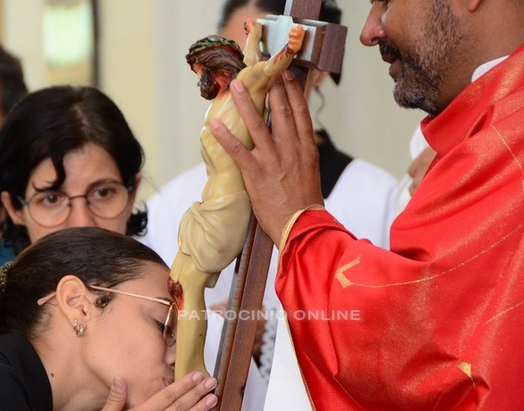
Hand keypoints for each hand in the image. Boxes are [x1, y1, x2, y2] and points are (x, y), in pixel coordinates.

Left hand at [209, 71, 323, 242]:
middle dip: (271, 88)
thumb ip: (301, 155)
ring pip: (257, 124)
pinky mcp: (256, 173)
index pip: (300, 113)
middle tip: (262, 71)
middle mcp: (291, 149)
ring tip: (234, 87)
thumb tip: (295, 143)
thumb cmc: (306, 205)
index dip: (293, 92)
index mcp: (306, 149)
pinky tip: (213, 125)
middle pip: (280, 111)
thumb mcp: (310, 174)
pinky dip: (224, 137)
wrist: (303, 227)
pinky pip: (236, 150)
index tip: (286, 76)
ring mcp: (272, 159)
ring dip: (244, 103)